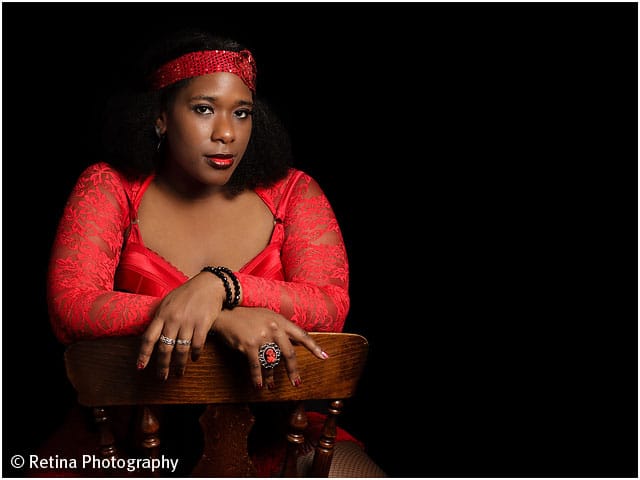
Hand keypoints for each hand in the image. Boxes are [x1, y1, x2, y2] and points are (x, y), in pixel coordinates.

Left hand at [137, 271, 225, 379]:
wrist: (209, 284)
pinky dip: (195, 354)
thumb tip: (152, 335)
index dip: (144, 354)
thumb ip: (161, 318)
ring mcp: (188, 322)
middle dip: (162, 366)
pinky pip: (197, 345)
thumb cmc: (187, 293)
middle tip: (162, 377)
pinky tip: (194, 358)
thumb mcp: (168, 302)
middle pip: (165, 348)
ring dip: (179, 365)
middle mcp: (173, 319)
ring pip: (181, 350)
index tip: (140, 367)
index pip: (149, 338)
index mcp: (162, 314)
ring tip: (179, 373)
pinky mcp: (203, 324)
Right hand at [212, 307, 328, 388]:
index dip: (314, 347)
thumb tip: (296, 343)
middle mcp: (273, 328)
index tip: (324, 357)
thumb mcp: (267, 317)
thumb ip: (281, 328)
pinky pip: (256, 365)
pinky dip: (258, 377)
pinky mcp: (249, 345)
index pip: (301, 334)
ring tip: (271, 386)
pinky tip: (259, 385)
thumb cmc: (247, 317)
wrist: (226, 314)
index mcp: (280, 321)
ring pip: (272, 362)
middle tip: (296, 383)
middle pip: (289, 353)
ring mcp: (262, 337)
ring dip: (271, 377)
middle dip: (293, 370)